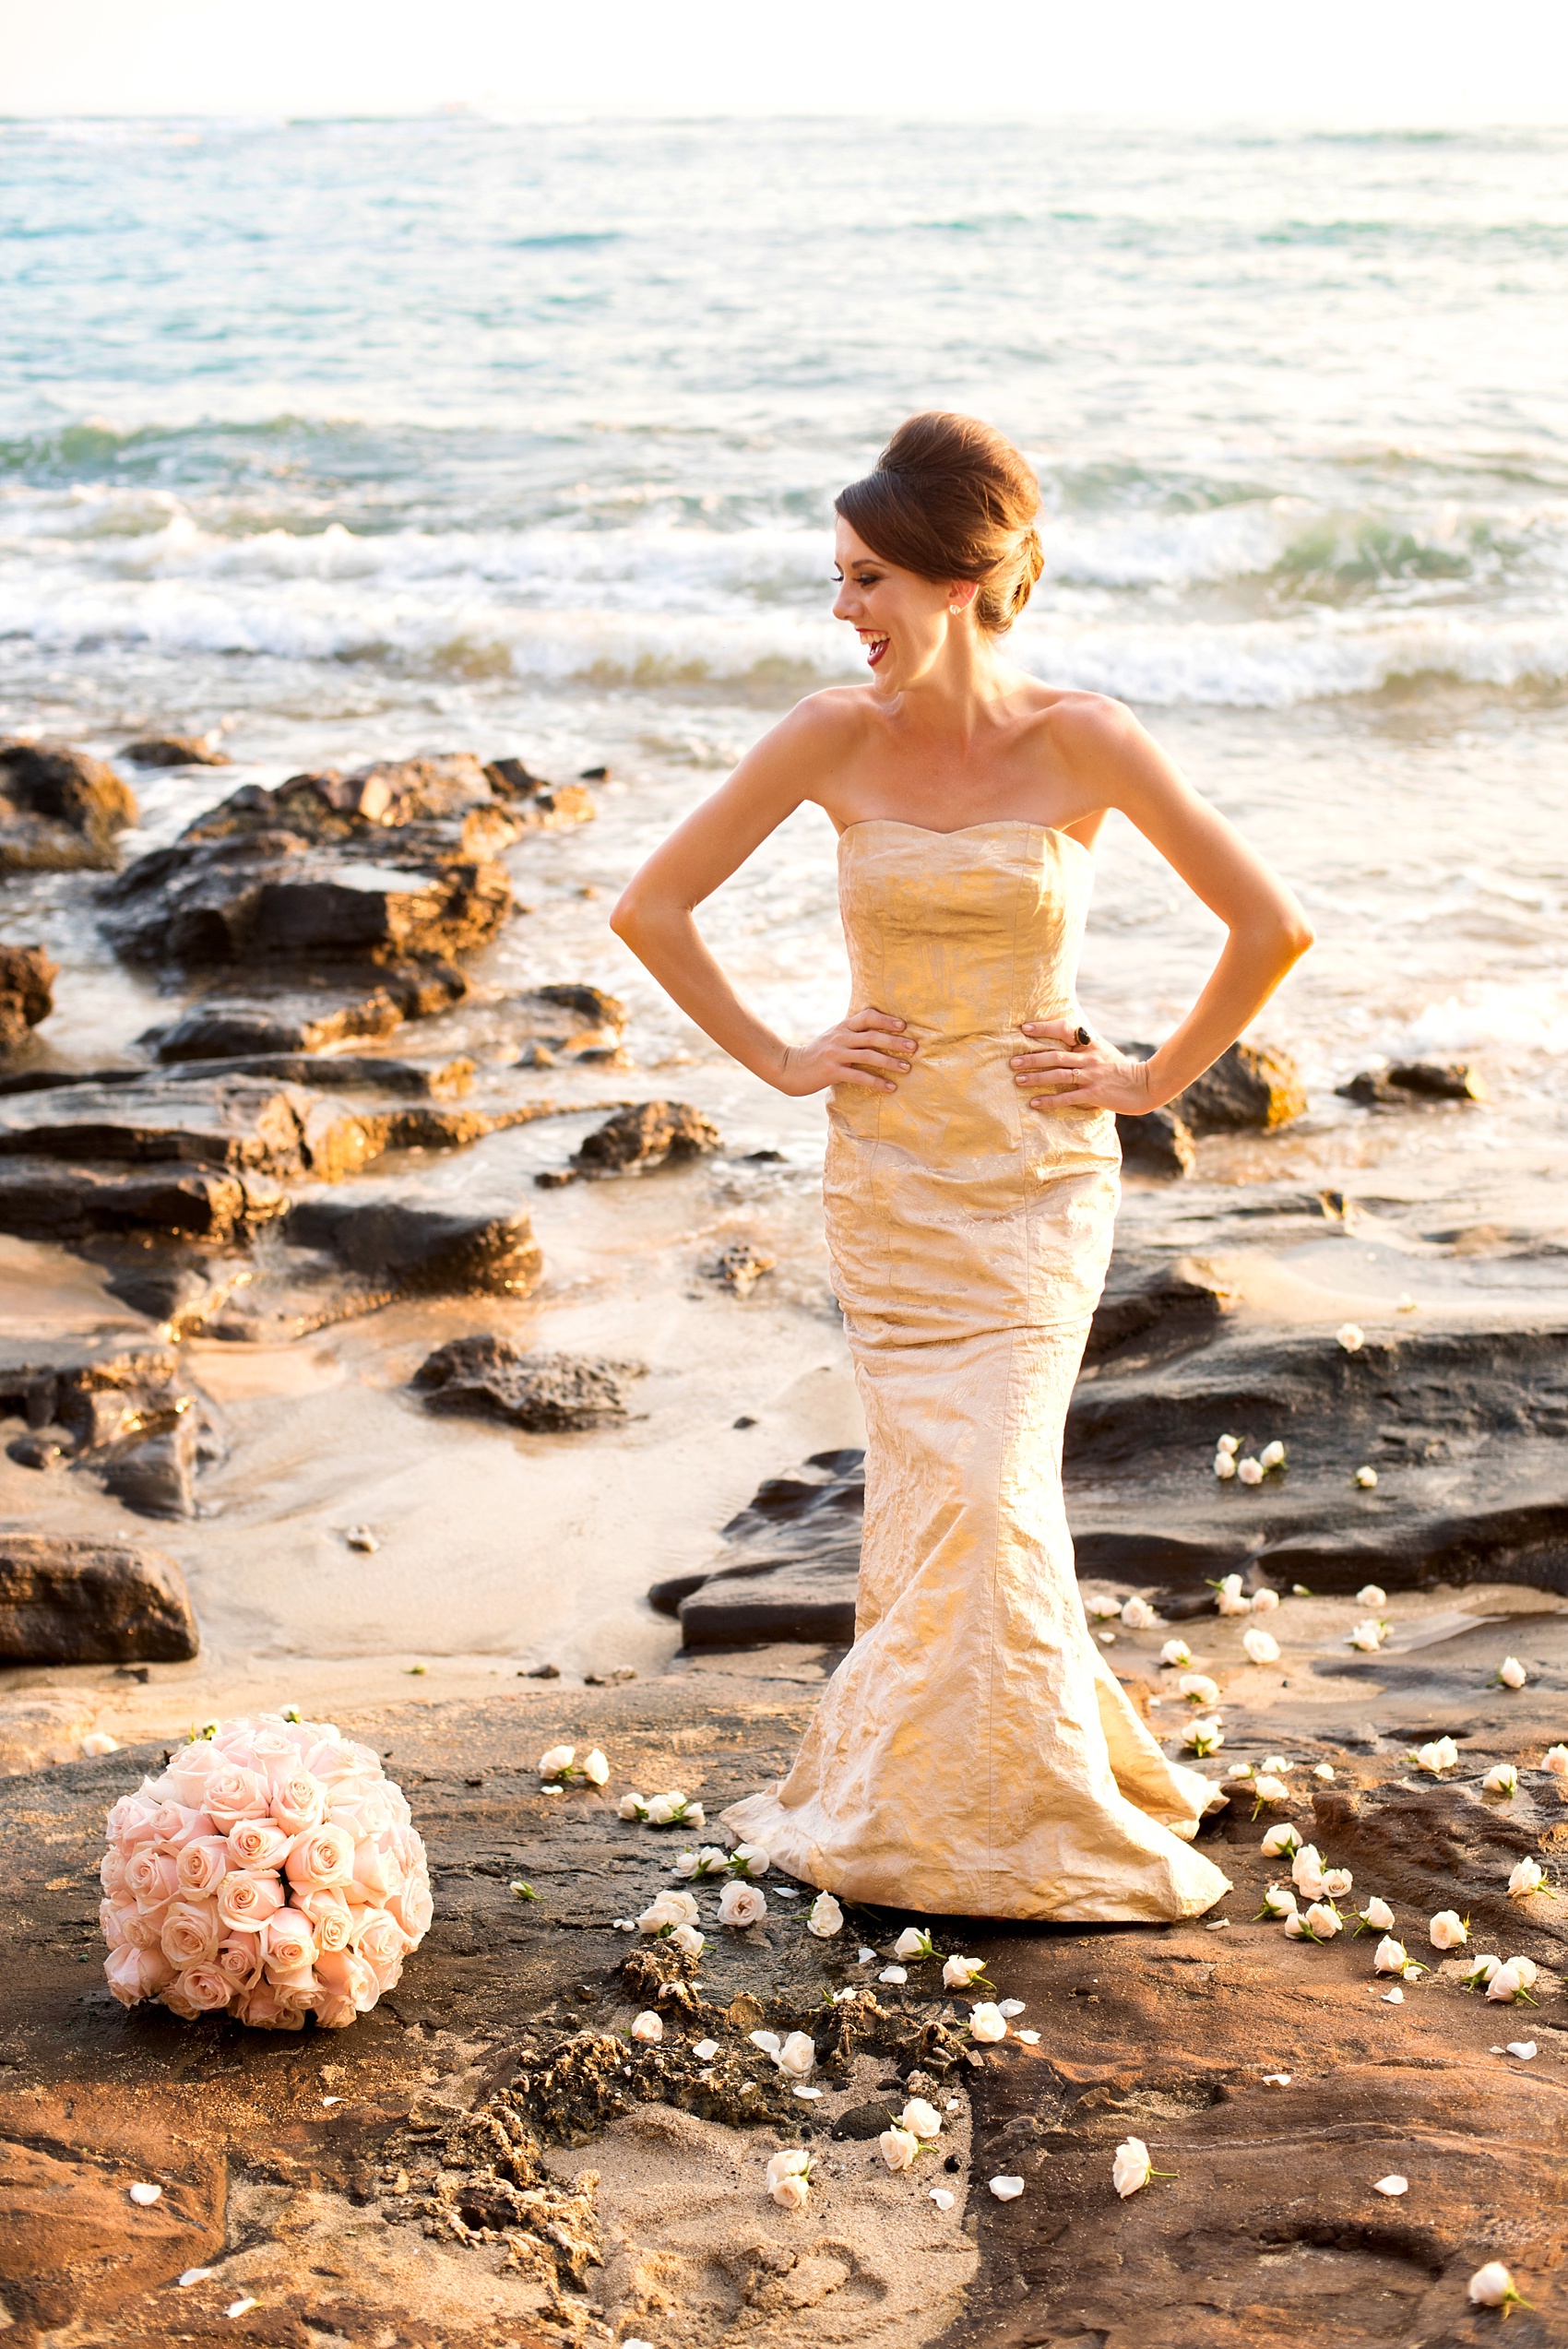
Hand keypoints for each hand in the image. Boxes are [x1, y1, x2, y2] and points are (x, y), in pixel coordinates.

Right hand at [775, 1007, 916, 1096]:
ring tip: (907, 1068)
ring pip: (868, 1055)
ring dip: (890, 1062)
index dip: (886, 1020)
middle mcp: (840, 1037)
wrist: (790, 1067)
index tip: (903, 1025)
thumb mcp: (834, 1037)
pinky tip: (890, 1087)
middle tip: (914, 1047)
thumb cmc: (817, 1054)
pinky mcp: (832, 1072)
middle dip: (895, 1041)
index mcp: (843, 1027)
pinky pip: (859, 1076)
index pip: (867, 1016)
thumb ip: (852, 1033)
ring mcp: (836, 1054)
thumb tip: (879, 1033)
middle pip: (872, 1036)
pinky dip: (876, 1082)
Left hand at [1010, 1020, 1154, 1114]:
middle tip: (1012, 1062)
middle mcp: (1089, 1058)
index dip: (1043, 1028)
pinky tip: (1035, 1103)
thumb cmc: (1120, 1068)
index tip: (1024, 1029)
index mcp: (1090, 1044)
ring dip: (1036, 1078)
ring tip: (1017, 1080)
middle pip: (1055, 1055)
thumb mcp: (1103, 1050)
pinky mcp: (1094, 1094)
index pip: (1064, 1029)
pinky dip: (1050, 1100)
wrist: (1145, 1085)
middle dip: (1031, 1058)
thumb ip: (1084, 1045)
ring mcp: (1092, 1076)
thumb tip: (1062, 1037)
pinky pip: (1068, 1097)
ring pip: (1058, 1075)